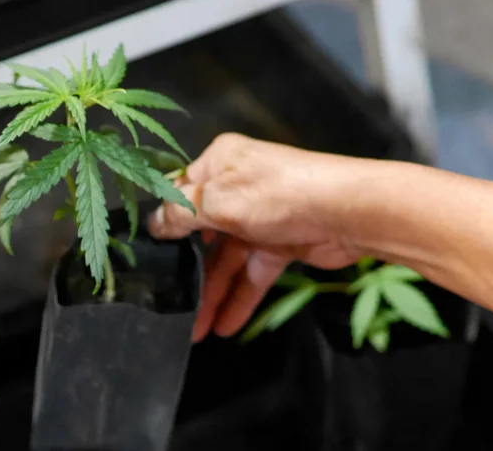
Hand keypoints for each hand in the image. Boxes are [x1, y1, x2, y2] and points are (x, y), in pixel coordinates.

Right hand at [148, 133, 369, 340]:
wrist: (349, 211)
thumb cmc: (280, 194)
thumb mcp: (220, 200)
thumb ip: (182, 214)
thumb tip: (153, 223)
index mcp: (220, 162)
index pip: (180, 192)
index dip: (163, 224)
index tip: (143, 258)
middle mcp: (239, 186)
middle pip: (202, 231)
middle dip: (186, 269)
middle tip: (166, 305)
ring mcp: (261, 216)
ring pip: (227, 258)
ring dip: (212, 292)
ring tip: (195, 330)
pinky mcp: (282, 242)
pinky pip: (253, 272)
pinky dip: (241, 296)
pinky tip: (225, 325)